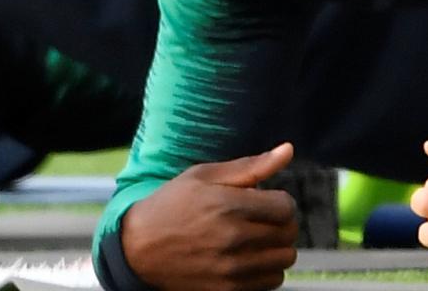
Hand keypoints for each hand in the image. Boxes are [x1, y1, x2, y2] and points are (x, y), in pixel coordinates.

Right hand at [120, 143, 298, 290]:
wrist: (138, 248)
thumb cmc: (171, 205)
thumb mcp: (203, 176)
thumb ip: (250, 166)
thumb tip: (288, 150)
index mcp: (228, 204)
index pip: (286, 207)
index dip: (279, 201)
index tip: (265, 201)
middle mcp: (233, 237)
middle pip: (288, 233)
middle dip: (280, 223)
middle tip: (259, 219)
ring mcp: (232, 267)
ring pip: (284, 259)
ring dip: (275, 247)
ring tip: (253, 239)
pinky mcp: (230, 289)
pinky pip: (272, 281)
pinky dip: (265, 269)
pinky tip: (246, 258)